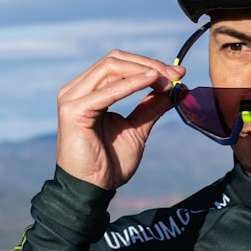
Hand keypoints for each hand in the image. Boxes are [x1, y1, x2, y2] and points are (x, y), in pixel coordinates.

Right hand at [55, 50, 181, 190]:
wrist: (93, 190)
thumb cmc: (110, 162)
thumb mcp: (138, 128)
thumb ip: (152, 106)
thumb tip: (177, 86)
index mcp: (88, 91)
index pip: (119, 63)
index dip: (149, 64)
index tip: (178, 73)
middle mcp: (76, 90)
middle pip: (115, 60)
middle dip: (149, 64)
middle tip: (176, 75)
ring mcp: (72, 98)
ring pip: (111, 68)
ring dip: (144, 71)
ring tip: (168, 81)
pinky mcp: (73, 111)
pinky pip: (107, 91)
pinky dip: (132, 84)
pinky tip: (152, 82)